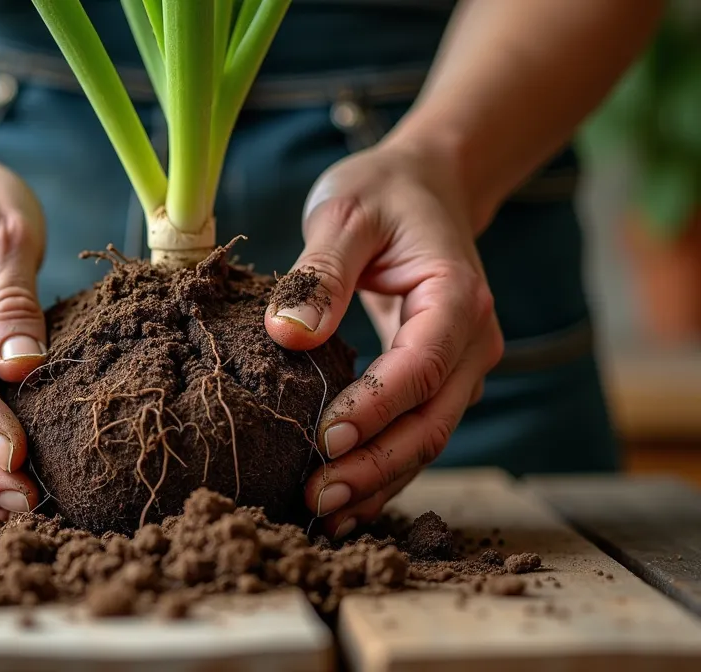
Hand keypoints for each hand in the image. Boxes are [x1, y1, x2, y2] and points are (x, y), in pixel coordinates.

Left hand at [265, 139, 504, 537]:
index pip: (419, 367)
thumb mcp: (346, 215)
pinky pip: (415, 436)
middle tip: (315, 498)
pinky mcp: (436, 383)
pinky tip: (343, 506)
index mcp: (457, 298)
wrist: (424, 189)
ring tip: (321, 515)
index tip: (324, 438)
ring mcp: (460, 369)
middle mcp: (471, 342)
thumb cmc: (382, 195)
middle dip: (374, 466)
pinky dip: (382, 473)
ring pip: (426, 441)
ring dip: (377, 482)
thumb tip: (287, 334)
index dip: (375, 409)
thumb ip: (319, 272)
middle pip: (430, 421)